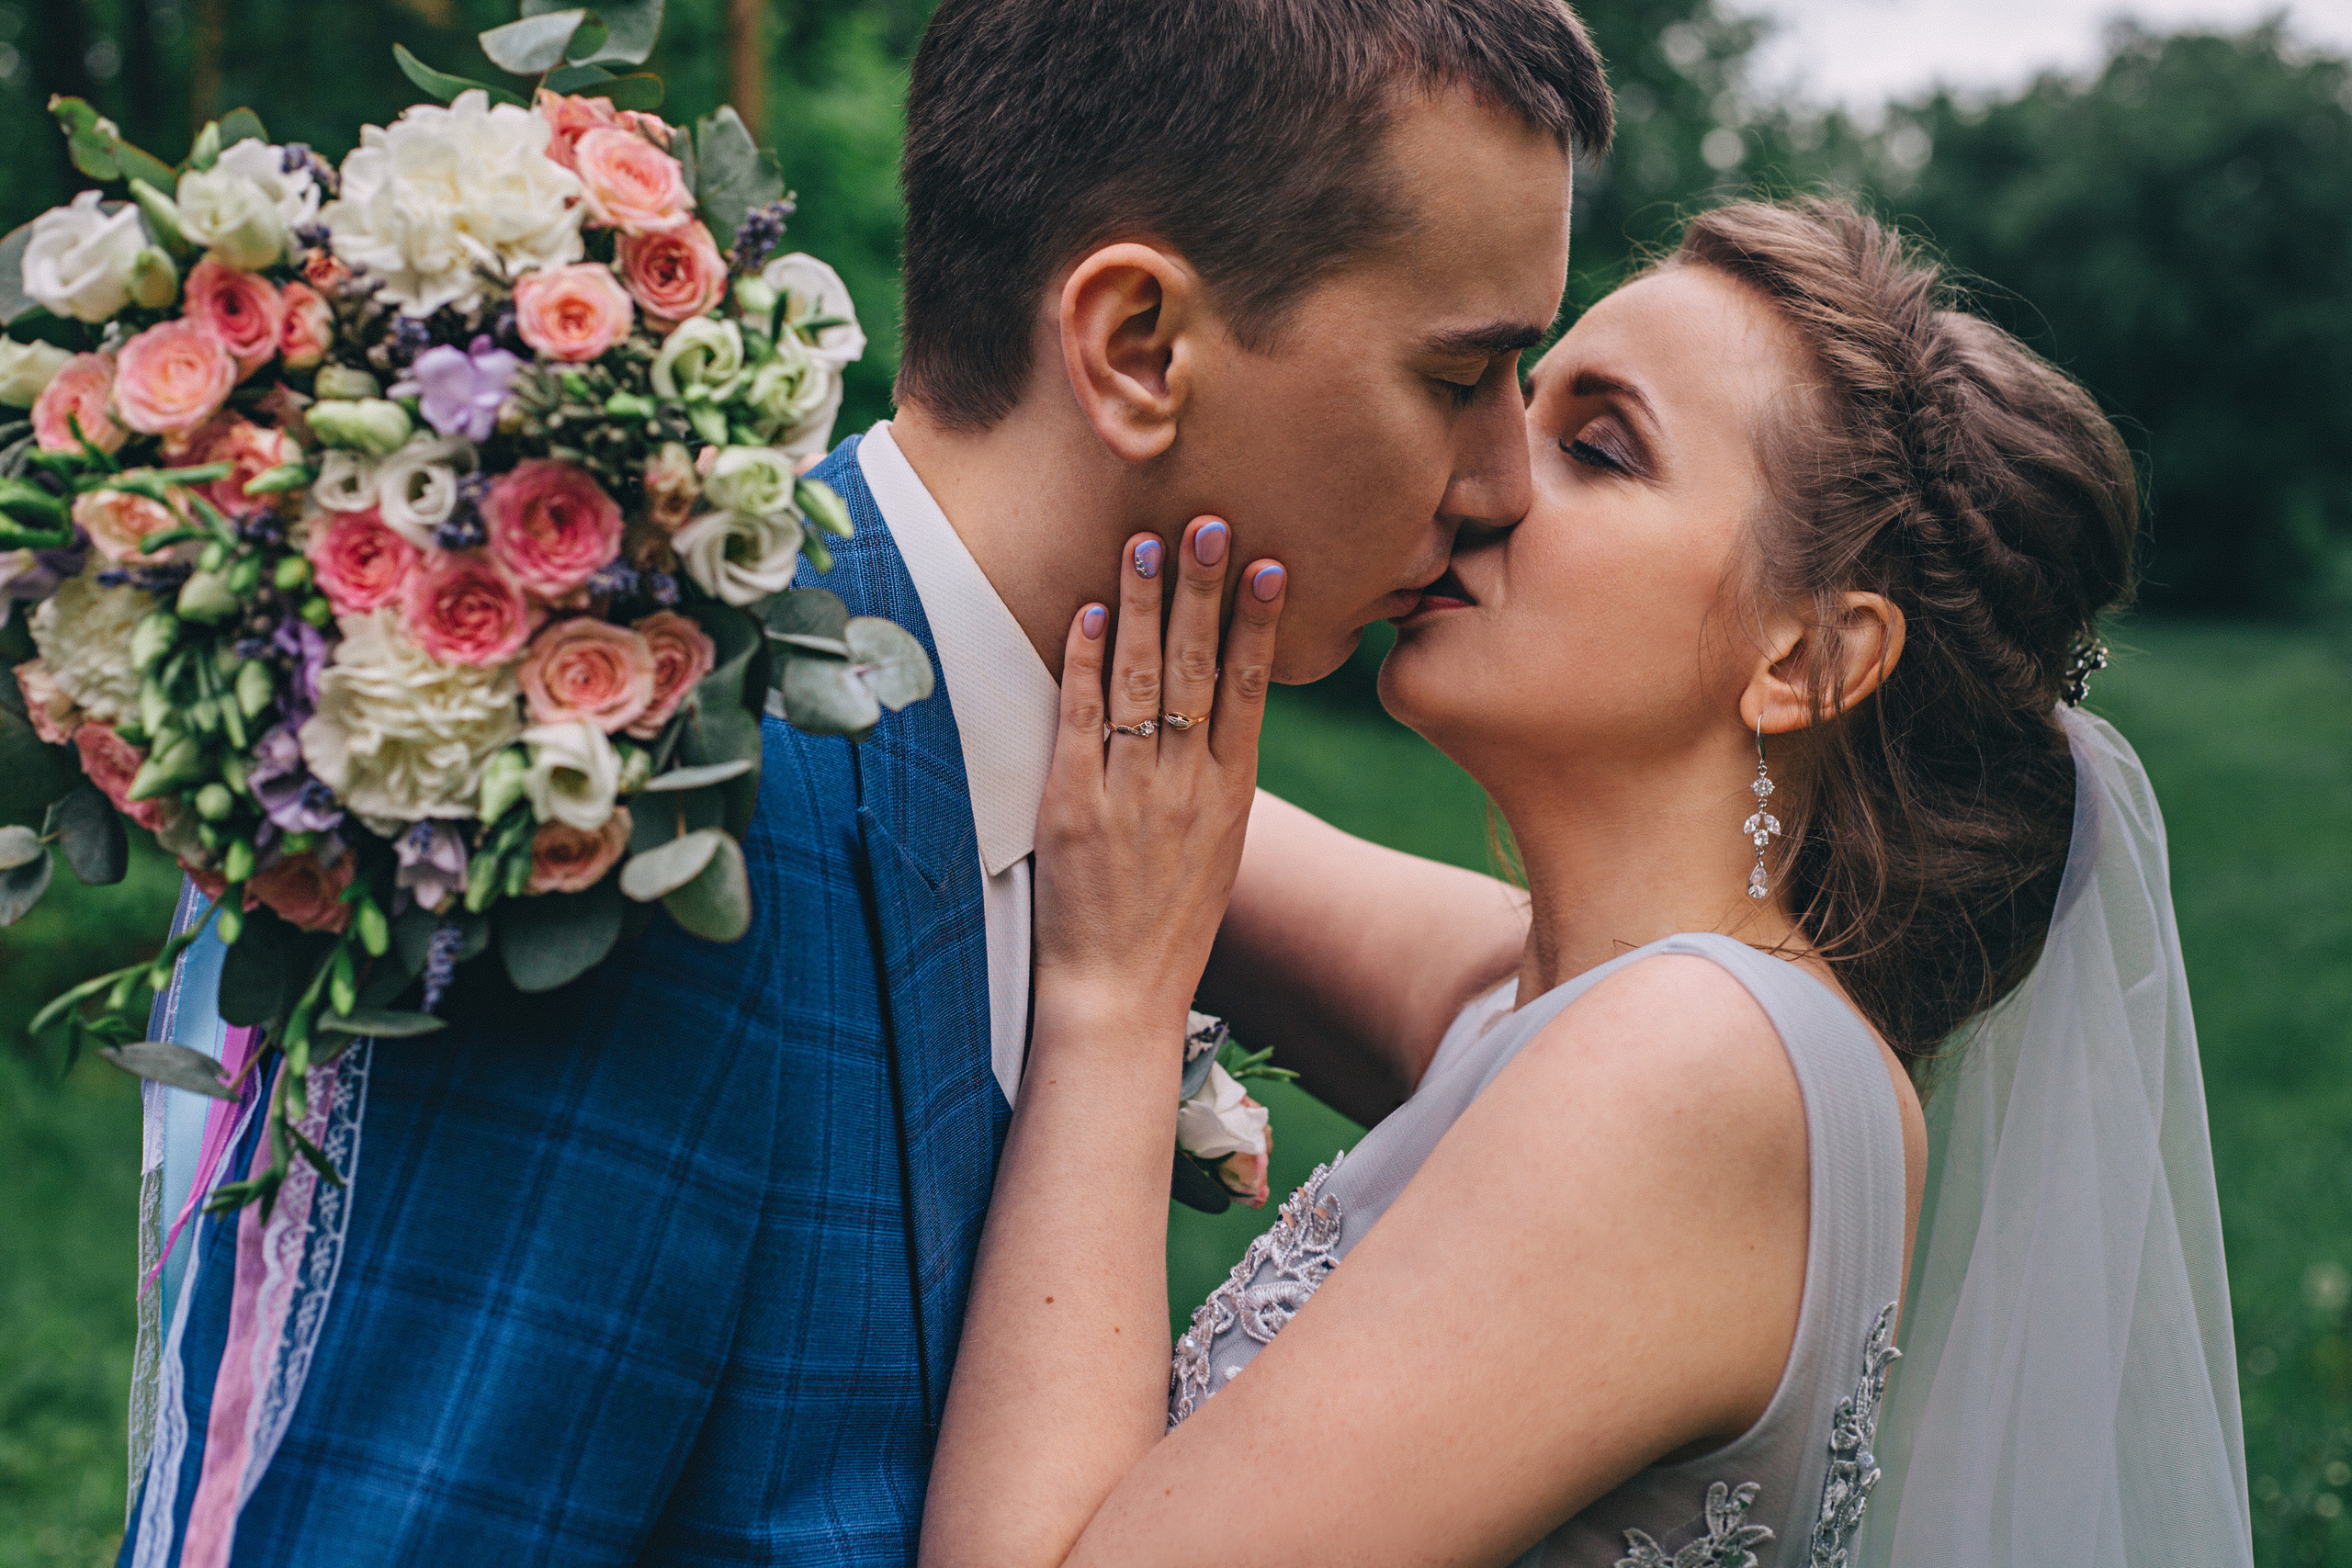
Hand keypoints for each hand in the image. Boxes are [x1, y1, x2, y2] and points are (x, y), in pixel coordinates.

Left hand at [1033, 516, 1286, 1028]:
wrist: (1118, 994)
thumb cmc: (1170, 924)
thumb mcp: (1218, 850)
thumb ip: (1219, 781)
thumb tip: (1222, 718)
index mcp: (1231, 796)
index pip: (1250, 690)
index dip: (1259, 624)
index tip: (1270, 564)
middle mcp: (1187, 786)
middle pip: (1201, 671)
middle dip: (1204, 591)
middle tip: (1210, 524)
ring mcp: (1131, 794)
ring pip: (1144, 683)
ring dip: (1145, 607)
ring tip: (1147, 543)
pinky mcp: (1074, 805)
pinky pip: (1081, 720)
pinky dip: (1087, 663)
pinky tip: (1091, 613)